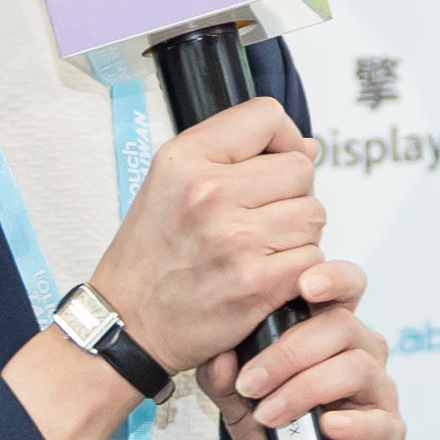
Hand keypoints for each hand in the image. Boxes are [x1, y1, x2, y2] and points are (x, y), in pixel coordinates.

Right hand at [87, 96, 324, 373]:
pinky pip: (311, 259)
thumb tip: (306, 147)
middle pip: (300, 171)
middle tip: (258, 219)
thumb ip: (235, 153)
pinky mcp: (256, 283)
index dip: (282, 140)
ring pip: (312, 215)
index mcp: (185, 159)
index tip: (272, 164)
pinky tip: (265, 276)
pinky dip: (297, 271)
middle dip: (290, 195)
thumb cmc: (151, 255)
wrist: (126, 323)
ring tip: (259, 248)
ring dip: (297, 235)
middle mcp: (209, 193)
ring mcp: (234, 238)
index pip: (266, 116)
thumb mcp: (171, 182)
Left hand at [205, 255, 406, 439]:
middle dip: (289, 353)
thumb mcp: (239, 405)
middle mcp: (362, 353)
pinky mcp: (389, 433)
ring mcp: (380, 392)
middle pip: (341, 327)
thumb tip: (218, 356)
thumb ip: (223, 379)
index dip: (332, 278)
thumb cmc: (282, 432)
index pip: (345, 288)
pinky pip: (379, 420)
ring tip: (268, 415)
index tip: (303, 285)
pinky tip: (325, 426)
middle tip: (249, 384)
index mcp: (331, 334)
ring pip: (357, 368)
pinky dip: (351, 422)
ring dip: (305, 390)